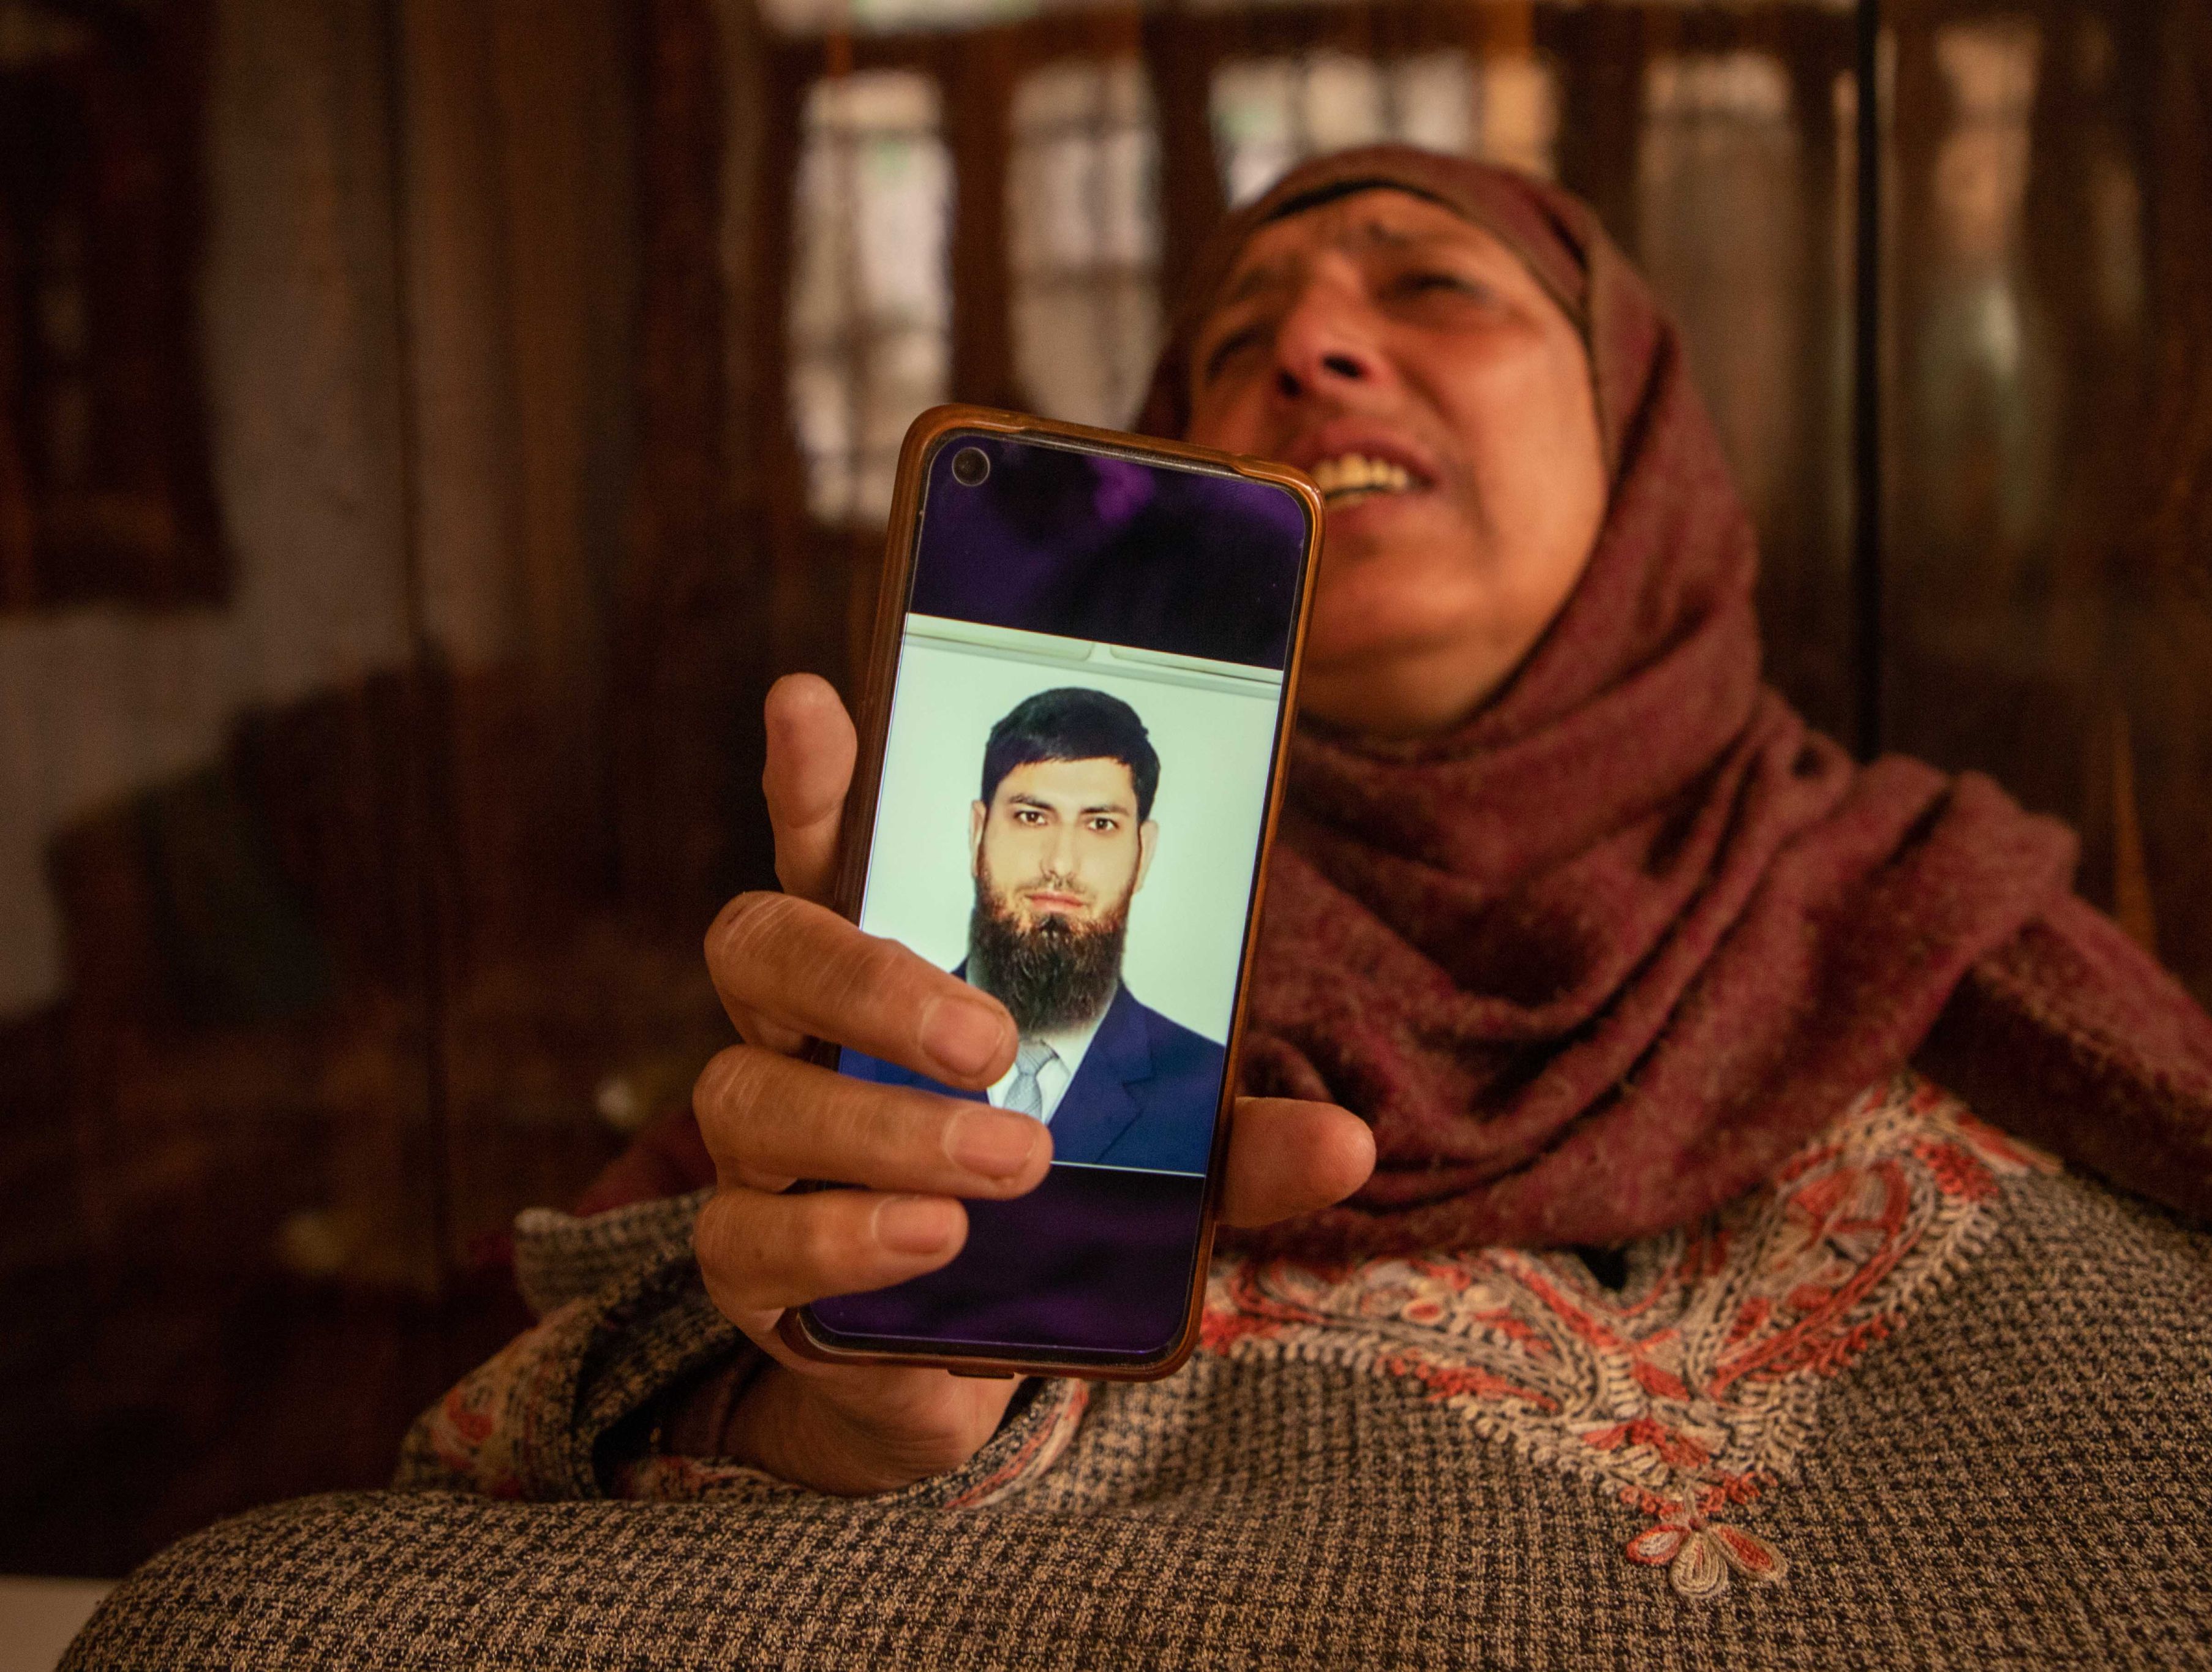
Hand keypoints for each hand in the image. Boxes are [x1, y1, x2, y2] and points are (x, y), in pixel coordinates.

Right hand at [693, 673, 1375, 1494]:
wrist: (962, 1359)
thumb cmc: (1043, 1207)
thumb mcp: (1146, 1155)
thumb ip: (1225, 1138)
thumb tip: (1349, 1143)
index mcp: (886, 970)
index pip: (829, 847)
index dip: (814, 777)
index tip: (818, 704)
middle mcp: (801, 1039)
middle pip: (763, 948)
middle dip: (869, 976)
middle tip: (990, 1035)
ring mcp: (763, 1148)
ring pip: (751, 1096)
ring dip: (885, 1128)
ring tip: (1009, 1160)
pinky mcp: (749, 1264)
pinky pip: (749, 1238)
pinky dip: (842, 1236)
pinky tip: (932, 1242)